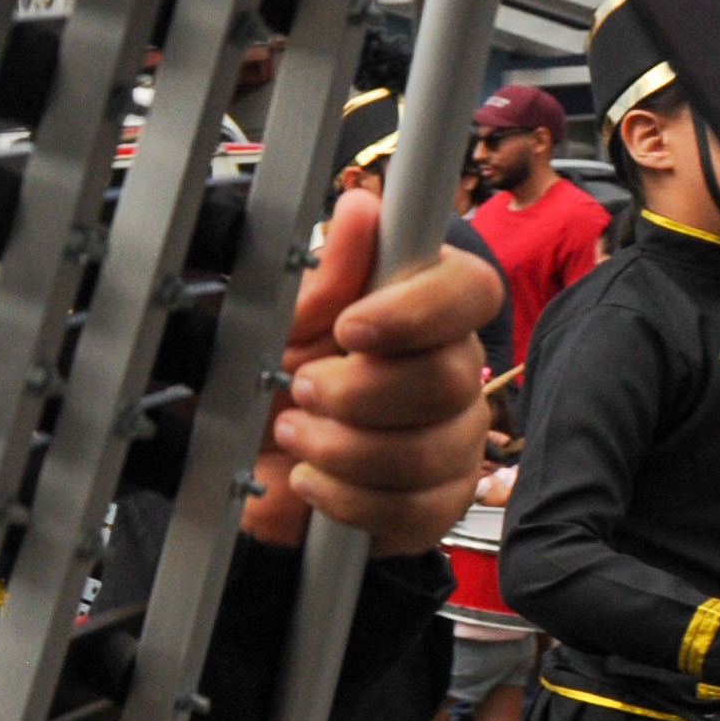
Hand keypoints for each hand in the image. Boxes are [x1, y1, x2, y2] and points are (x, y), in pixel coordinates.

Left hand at [241, 191, 498, 553]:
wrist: (248, 466)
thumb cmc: (272, 380)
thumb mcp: (281, 323)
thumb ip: (326, 277)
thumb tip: (363, 211)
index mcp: (424, 310)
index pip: (471, 291)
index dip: (417, 310)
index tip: (351, 327)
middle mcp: (453, 369)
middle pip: (450, 377)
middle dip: (358, 391)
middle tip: (300, 388)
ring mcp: (454, 439)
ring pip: (432, 449)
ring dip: (343, 447)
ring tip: (294, 433)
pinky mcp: (437, 502)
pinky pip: (416, 509)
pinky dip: (347, 498)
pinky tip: (311, 480)